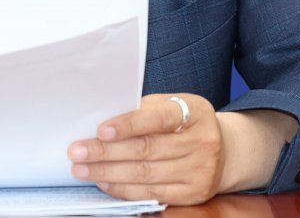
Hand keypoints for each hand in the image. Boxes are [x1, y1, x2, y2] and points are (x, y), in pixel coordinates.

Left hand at [68, 93, 223, 205]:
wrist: (223, 149)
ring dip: (108, 173)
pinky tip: (104, 182)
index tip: (101, 130)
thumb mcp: (171, 106)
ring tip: (82, 168)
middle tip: (77, 151)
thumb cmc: (183, 122)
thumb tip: (100, 121)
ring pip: (146, 174)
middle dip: (106, 152)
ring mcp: (200, 170)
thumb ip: (143, 110)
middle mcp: (201, 142)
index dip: (128, 124)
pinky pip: (152, 193)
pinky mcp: (193, 194)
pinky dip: (124, 188)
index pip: (158, 118)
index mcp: (194, 112)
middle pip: (147, 150)